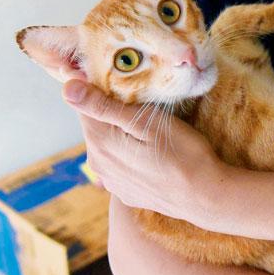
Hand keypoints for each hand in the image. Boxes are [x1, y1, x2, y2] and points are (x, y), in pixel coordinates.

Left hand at [62, 74, 225, 224]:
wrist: (206, 197)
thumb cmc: (183, 153)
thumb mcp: (146, 122)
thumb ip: (104, 106)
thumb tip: (68, 89)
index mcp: (100, 143)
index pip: (82, 104)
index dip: (96, 86)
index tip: (118, 76)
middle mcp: (98, 164)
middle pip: (95, 124)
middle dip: (109, 109)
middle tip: (141, 100)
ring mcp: (111, 182)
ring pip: (107, 144)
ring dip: (119, 132)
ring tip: (148, 125)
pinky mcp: (125, 192)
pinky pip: (119, 163)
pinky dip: (128, 152)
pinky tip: (150, 151)